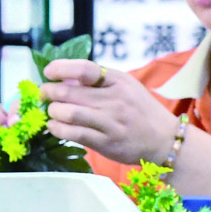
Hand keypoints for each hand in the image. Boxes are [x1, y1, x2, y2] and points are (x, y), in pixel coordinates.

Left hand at [36, 58, 179, 163]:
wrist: (165, 140)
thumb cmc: (141, 111)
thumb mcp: (126, 87)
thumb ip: (99, 81)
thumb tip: (64, 78)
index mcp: (118, 81)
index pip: (84, 69)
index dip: (61, 68)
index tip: (48, 72)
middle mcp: (115, 100)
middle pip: (70, 92)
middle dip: (49, 92)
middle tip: (45, 95)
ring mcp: (111, 122)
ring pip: (69, 113)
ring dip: (53, 112)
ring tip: (52, 112)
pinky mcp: (107, 143)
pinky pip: (75, 134)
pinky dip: (59, 129)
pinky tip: (55, 127)